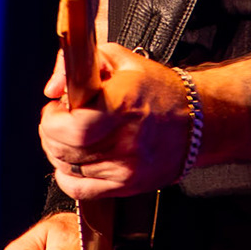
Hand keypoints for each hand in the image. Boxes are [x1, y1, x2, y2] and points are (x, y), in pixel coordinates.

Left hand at [41, 43, 193, 199]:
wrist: (198, 122)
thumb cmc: (159, 90)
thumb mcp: (118, 60)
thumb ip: (76, 65)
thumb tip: (53, 88)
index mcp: (123, 105)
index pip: (72, 127)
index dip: (52, 118)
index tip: (57, 108)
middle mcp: (126, 141)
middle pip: (64, 148)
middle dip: (51, 131)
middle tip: (61, 119)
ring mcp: (126, 168)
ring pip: (67, 167)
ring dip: (58, 150)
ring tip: (72, 135)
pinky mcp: (127, 186)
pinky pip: (78, 189)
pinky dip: (67, 175)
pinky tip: (73, 160)